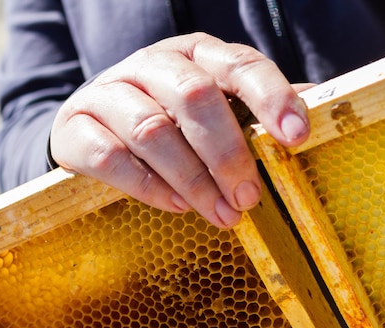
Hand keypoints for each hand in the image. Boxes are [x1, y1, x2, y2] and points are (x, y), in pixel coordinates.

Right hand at [50, 33, 309, 227]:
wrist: (89, 129)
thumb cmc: (164, 122)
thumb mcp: (208, 111)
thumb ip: (249, 113)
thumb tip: (307, 122)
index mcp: (194, 55)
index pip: (239, 65)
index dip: (270, 98)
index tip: (295, 138)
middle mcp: (151, 65)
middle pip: (194, 97)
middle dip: (228, 153)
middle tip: (249, 198)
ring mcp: (108, 93)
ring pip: (152, 130)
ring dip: (192, 180)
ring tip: (221, 215)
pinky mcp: (77, 128)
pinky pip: (112, 158)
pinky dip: (148, 186)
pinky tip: (176, 207)